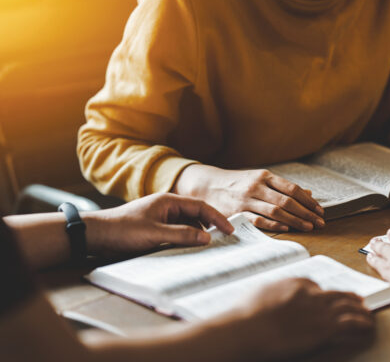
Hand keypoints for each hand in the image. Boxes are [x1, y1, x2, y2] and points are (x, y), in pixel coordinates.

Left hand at [84, 193, 233, 256]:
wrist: (96, 235)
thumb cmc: (123, 230)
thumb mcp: (155, 234)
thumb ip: (182, 235)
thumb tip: (207, 237)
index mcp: (169, 201)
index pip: (201, 206)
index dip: (217, 218)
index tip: (230, 230)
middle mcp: (167, 207)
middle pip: (196, 215)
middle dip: (210, 226)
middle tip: (223, 240)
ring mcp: (161, 218)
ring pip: (187, 225)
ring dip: (197, 234)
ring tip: (208, 248)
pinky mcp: (155, 229)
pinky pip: (177, 233)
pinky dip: (186, 240)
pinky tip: (189, 250)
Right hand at [174, 165, 324, 231]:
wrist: (207, 185)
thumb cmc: (238, 183)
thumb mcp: (260, 179)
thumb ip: (283, 187)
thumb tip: (309, 193)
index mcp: (264, 176)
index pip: (292, 189)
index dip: (308, 201)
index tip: (320, 210)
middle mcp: (257, 187)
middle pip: (287, 201)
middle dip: (306, 213)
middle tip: (320, 223)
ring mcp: (246, 200)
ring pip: (276, 211)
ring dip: (295, 221)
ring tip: (308, 227)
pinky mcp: (237, 213)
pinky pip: (258, 220)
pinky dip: (274, 225)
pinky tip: (286, 229)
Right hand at [238, 278, 373, 358]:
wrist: (247, 329)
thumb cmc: (247, 314)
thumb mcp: (262, 291)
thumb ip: (277, 290)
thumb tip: (279, 293)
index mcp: (296, 282)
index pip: (316, 286)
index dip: (325, 294)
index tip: (329, 299)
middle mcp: (312, 293)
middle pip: (337, 294)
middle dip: (350, 298)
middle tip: (360, 301)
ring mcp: (320, 310)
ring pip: (349, 306)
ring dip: (361, 311)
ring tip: (368, 314)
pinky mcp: (325, 328)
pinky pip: (351, 322)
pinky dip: (362, 323)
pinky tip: (368, 325)